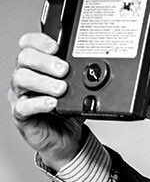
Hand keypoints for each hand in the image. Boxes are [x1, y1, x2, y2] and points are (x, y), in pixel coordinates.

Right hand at [8, 32, 84, 170]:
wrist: (66, 140)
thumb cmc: (67, 114)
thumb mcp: (78, 94)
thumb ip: (82, 82)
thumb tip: (96, 72)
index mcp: (36, 68)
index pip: (29, 45)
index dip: (39, 41)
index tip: (55, 46)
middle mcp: (25, 78)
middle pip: (25, 58)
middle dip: (45, 61)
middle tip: (63, 70)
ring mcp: (21, 96)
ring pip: (21, 79)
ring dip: (43, 82)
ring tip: (61, 89)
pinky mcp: (21, 115)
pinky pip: (23, 106)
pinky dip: (38, 103)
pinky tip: (52, 103)